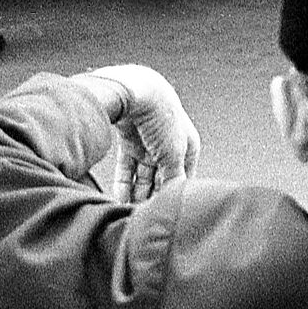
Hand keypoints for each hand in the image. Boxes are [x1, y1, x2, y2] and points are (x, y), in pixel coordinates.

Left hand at [83, 65, 200, 203]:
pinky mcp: (129, 142)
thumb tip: (171, 200)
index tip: (160, 212)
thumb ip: (174, 179)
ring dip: (136, 194)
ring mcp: (148, 144)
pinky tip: (120, 200)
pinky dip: (124, 184)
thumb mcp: (174, 154)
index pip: (182, 178)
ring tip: (129, 212)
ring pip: (143, 176)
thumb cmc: (163, 118)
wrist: (137, 92)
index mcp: (188, 146)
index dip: (171, 195)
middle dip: (152, 197)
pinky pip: (127, 169)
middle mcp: (169, 146)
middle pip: (161, 179)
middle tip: (142, 216)